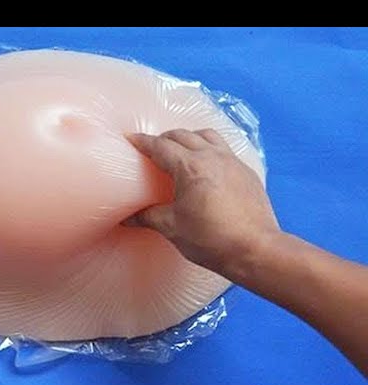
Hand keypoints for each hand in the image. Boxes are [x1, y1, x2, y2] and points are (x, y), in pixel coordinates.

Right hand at [124, 129, 280, 275]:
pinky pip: (224, 149)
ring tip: (181, 149)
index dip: (143, 141)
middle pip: (183, 135)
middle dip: (164, 138)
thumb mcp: (173, 228)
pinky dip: (209, 148)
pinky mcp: (246, 171)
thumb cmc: (212, 240)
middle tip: (152, 148)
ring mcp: (232, 162)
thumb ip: (148, 217)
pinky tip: (207, 164)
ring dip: (189, 137)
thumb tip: (127, 218)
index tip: (131, 139)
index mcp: (190, 167)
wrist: (256, 249)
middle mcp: (212, 157)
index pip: (160, 146)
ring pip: (207, 136)